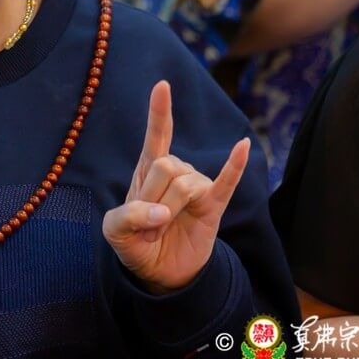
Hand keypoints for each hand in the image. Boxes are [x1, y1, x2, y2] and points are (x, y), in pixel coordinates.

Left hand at [103, 81, 249, 294]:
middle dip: (154, 198)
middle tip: (149, 225)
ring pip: (186, 185)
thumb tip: (162, 211)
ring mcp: (196, 188)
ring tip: (164, 229)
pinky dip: (235, 165)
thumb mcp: (114, 231)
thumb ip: (127, 217)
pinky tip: (243, 146)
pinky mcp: (214, 206)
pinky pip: (226, 182)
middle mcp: (175, 172)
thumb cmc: (135, 243)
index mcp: (147, 171)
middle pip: (167, 166)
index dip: (159, 111)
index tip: (162, 85)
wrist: (160, 273)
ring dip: (170, 211)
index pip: (156, 136)